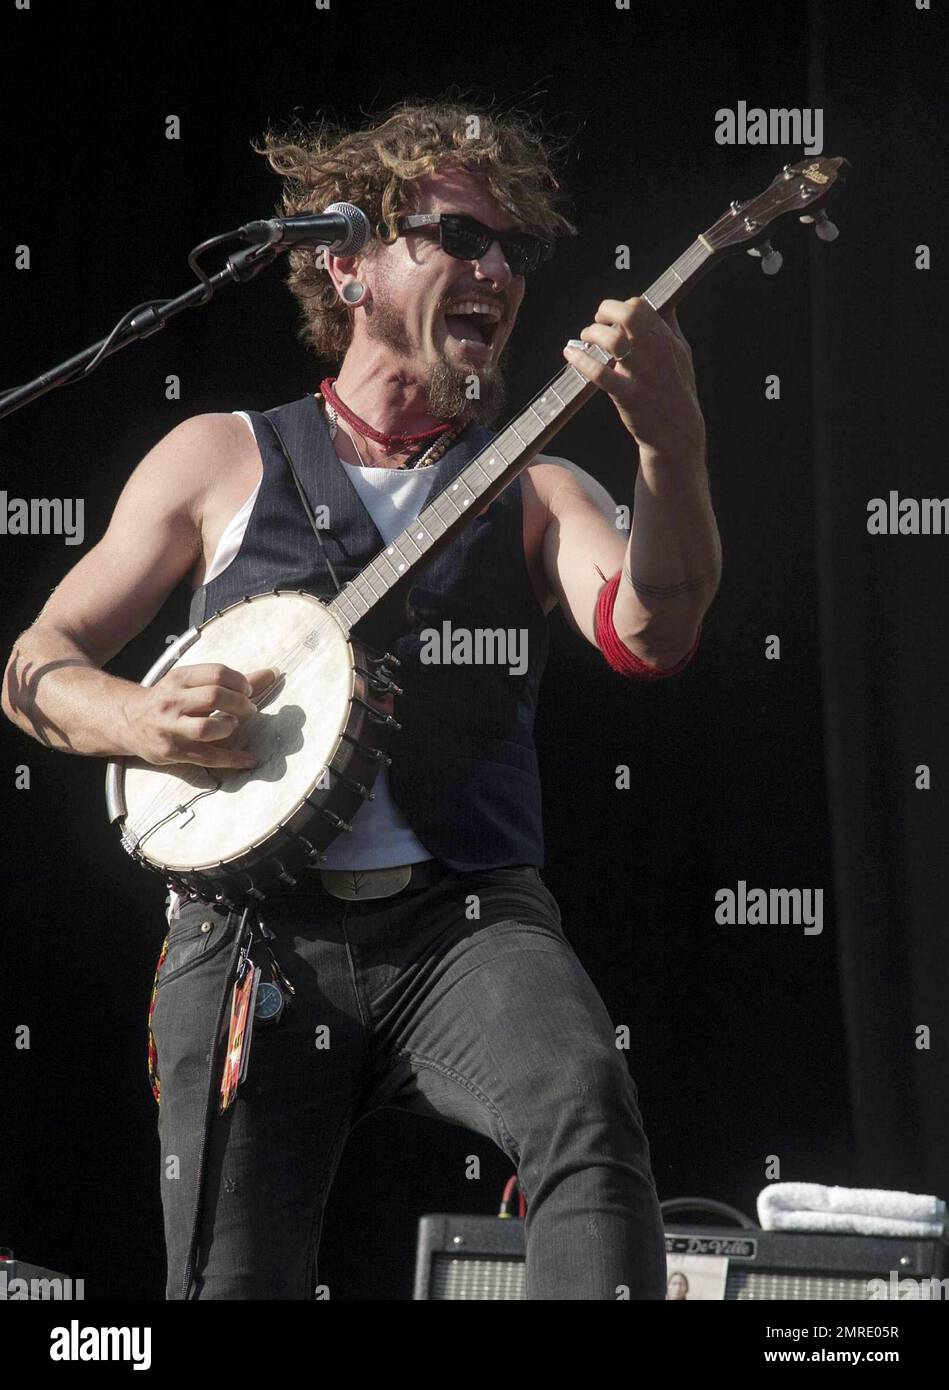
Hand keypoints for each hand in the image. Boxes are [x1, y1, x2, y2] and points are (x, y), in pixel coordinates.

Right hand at [123, 662, 276, 768]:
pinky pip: (207, 757)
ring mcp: (170, 728)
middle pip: (214, 697)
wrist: (127, 721)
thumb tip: (272, 673)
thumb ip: (232, 680)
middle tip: (249, 709)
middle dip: (240, 703)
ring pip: (205, 728)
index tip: (248, 690)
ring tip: (234, 725)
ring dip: (228, 727)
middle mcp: (172, 701)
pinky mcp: (172, 751)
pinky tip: (250, 759)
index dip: (240, 681)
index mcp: (178, 679)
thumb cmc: (169, 699)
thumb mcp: (191, 683)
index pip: (216, 673)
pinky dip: (233, 759)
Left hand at [564, 298, 705, 465]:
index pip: (640, 306)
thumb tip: (664, 305)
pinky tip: (570, 354)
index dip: (621, 307)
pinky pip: (600, 374)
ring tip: (584, 339)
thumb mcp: (683, 354)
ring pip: (612, 340)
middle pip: (627, 314)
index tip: (611, 318)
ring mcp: (641, 374)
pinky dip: (581, 361)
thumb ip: (671, 328)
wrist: (678, 432)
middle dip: (605, 312)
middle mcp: (654, 352)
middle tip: (597, 322)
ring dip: (592, 334)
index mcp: (666, 340)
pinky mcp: (627, 395)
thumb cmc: (677, 391)